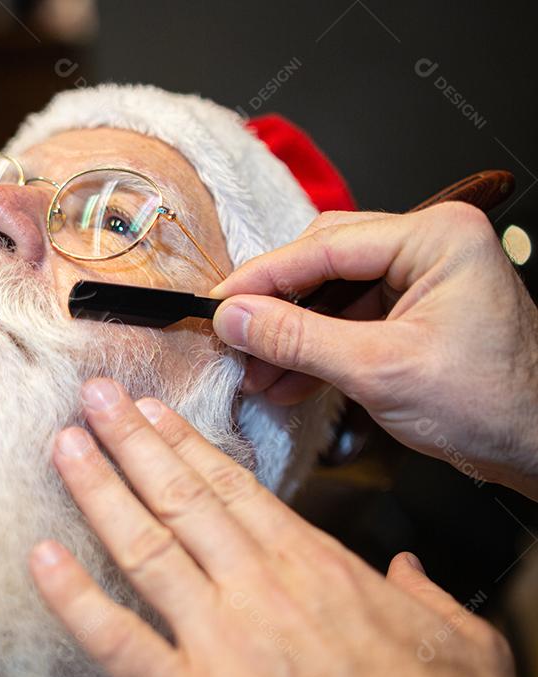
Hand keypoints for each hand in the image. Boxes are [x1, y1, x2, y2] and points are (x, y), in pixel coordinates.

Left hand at [30, 377, 525, 676]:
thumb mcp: (461, 642)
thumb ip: (425, 595)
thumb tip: (408, 573)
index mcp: (313, 567)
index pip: (233, 487)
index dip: (184, 443)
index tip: (152, 412)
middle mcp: (257, 589)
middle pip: (181, 497)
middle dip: (131, 442)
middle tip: (96, 399)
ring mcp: (219, 640)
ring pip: (145, 545)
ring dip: (99, 489)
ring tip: (66, 445)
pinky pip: (117, 638)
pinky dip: (73, 597)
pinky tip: (41, 558)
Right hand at [208, 203, 537, 496]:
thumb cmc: (493, 405)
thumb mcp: (379, 370)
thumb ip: (298, 339)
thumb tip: (233, 318)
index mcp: (436, 237)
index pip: (325, 245)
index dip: (263, 277)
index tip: (217, 302)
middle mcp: (430, 246)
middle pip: (323, 262)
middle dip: (275, 307)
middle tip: (231, 334)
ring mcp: (422, 278)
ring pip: (331, 294)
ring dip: (291, 335)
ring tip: (253, 370)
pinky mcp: (414, 311)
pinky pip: (349, 319)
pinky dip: (316, 350)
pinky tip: (284, 379)